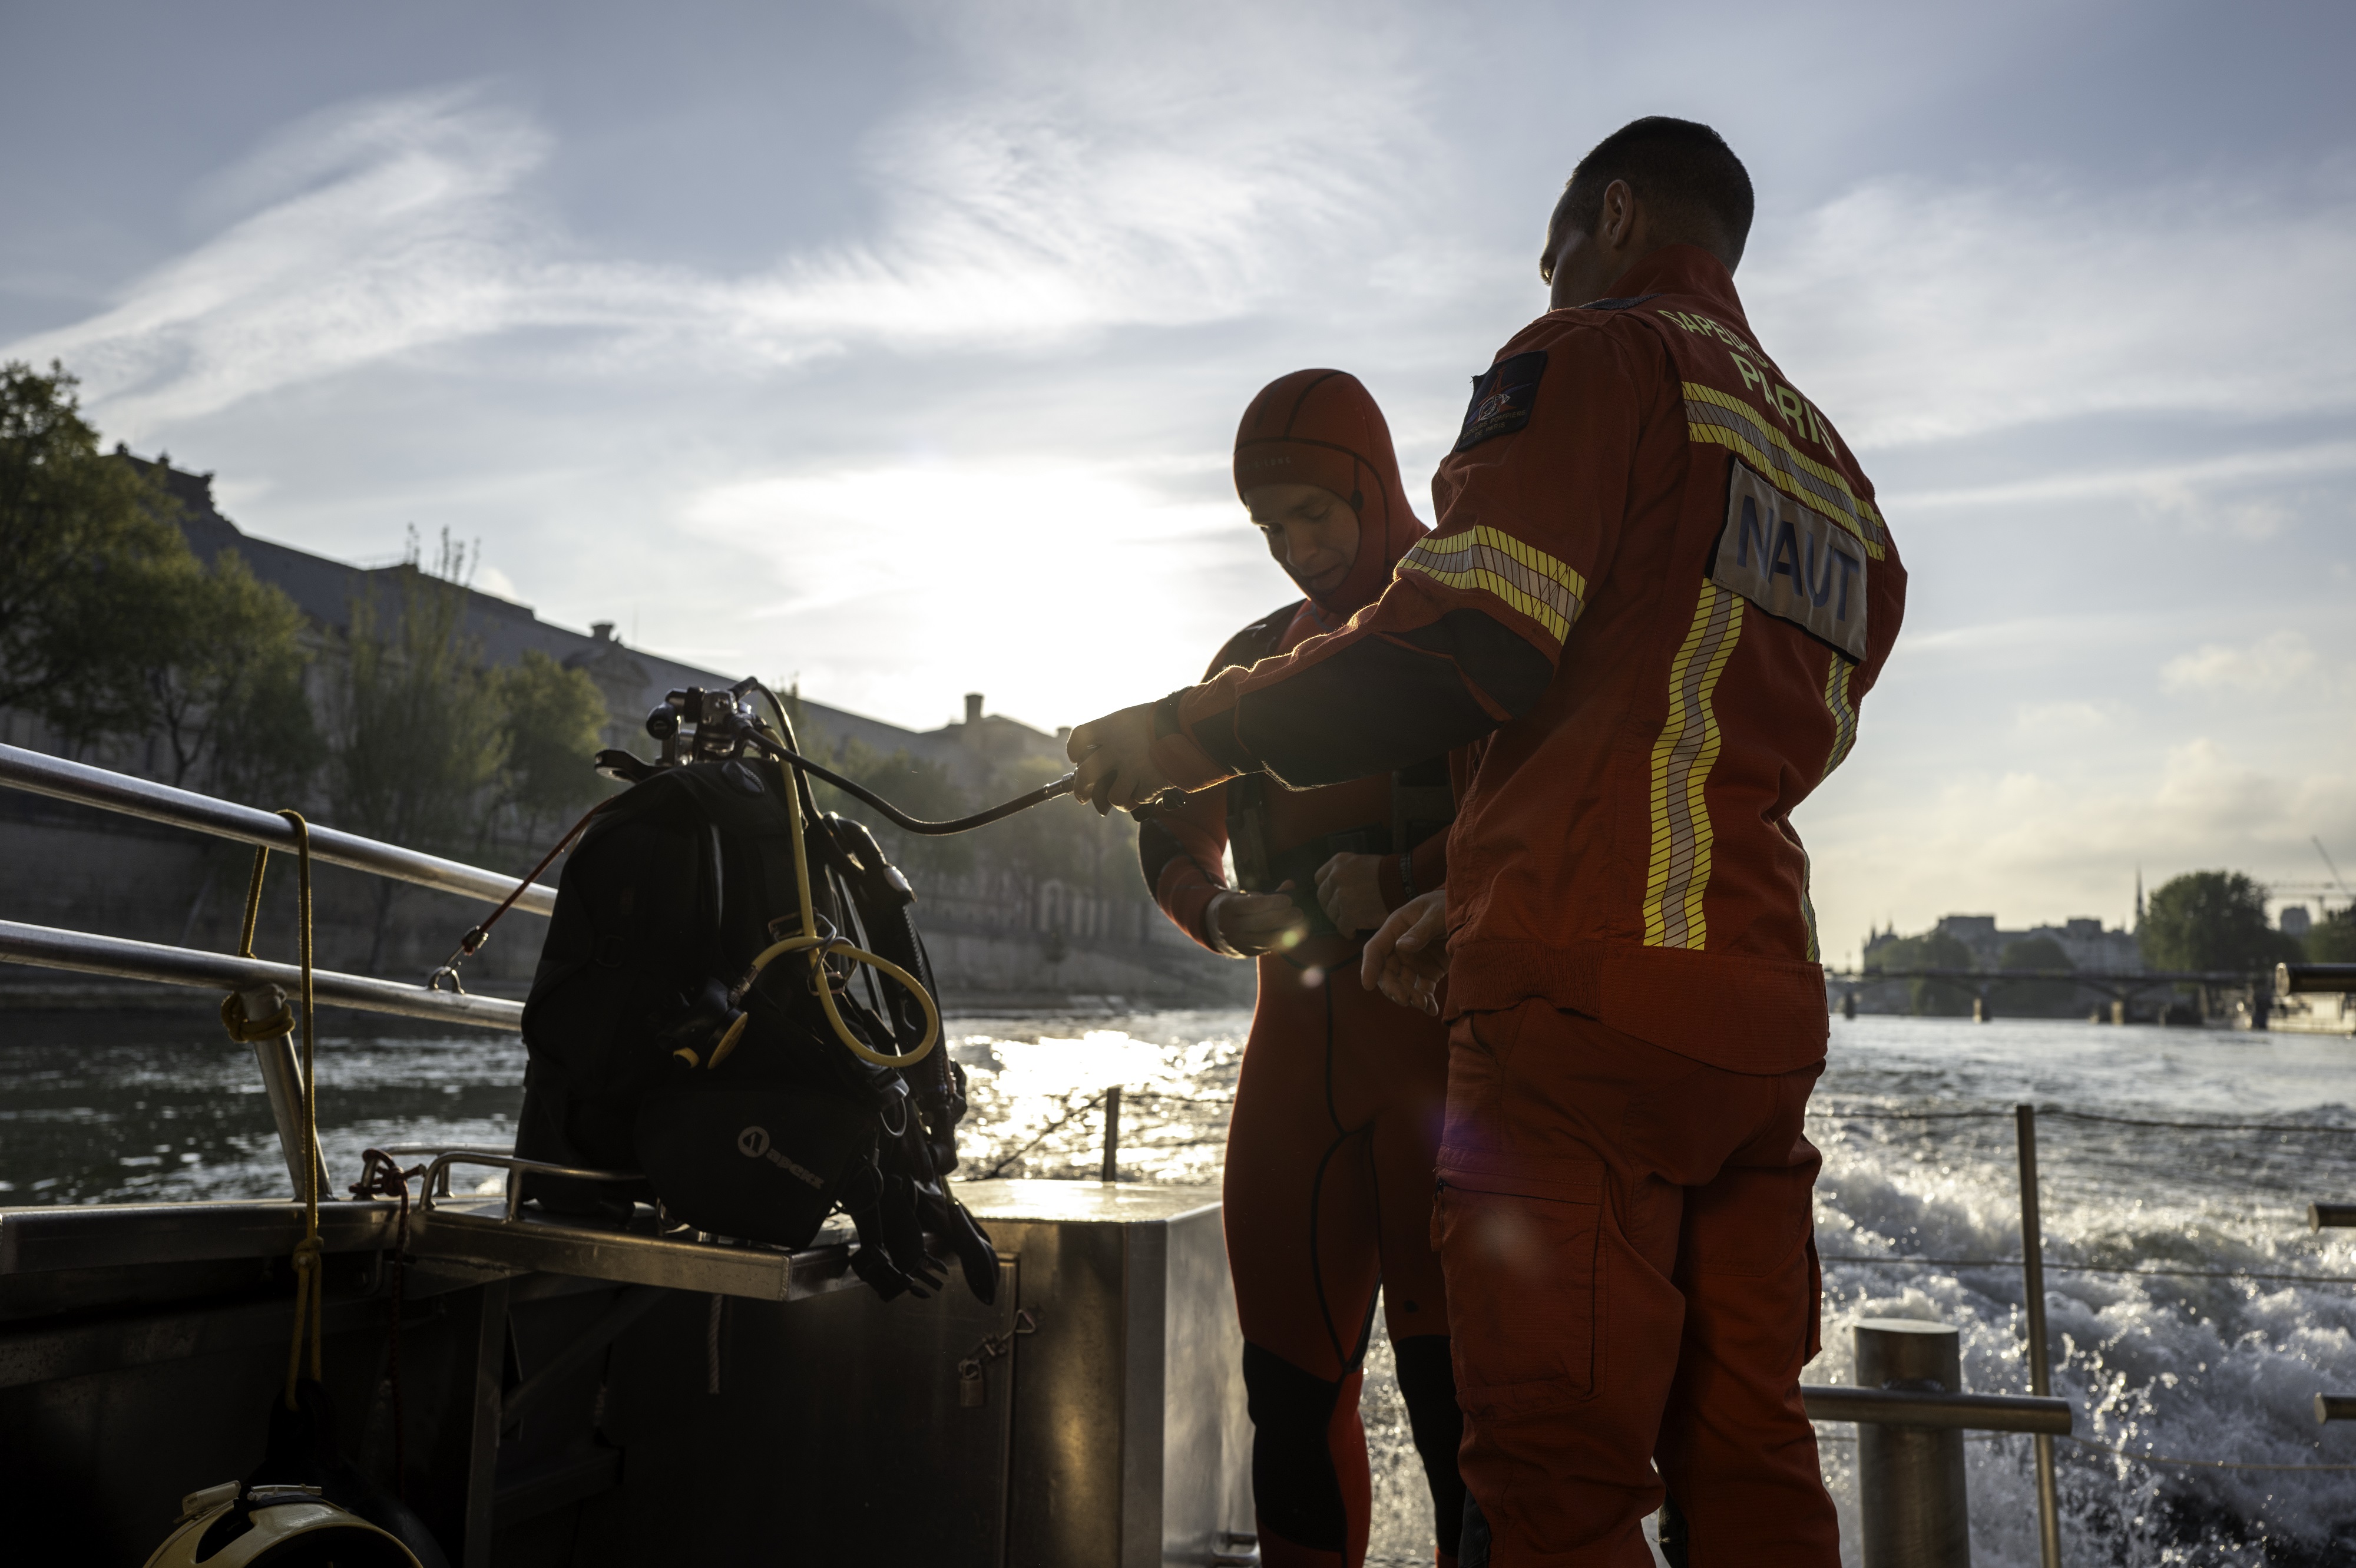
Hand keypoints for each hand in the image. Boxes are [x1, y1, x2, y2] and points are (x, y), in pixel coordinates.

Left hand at [1065, 703, 1171, 815]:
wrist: (1190, 727)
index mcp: (1110, 727)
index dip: (1074, 750)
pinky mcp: (1148, 784)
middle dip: (1080, 790)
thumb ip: (1119, 732)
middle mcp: (1115, 749)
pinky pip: (1138, 799)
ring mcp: (1131, 769)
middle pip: (1085, 776)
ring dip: (1117, 798)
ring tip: (1123, 796)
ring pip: (1112, 797)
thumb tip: (1110, 747)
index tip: (1076, 758)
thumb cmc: (1165, 717)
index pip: (1079, 738)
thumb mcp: (1135, 716)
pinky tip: (1148, 790)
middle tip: (1082, 796)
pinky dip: (1141, 797)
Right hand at [1207, 883, 1310, 957]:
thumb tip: (1290, 885)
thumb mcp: (1243, 896)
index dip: (1274, 902)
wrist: (1214, 929)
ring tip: (1299, 925)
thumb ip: (1267, 894)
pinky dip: (1281, 942)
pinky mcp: (1245, 953)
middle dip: (1284, 917)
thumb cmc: (1234, 907)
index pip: (1254, 905)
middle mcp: (1230, 927)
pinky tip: (1291, 935)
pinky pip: (1267, 948)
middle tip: (1298, 912)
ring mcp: (1237, 943)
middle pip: (1263, 923)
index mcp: (1227, 908)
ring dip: (1286, 933)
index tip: (1288, 899)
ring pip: (1266, 939)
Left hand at [1314, 852, 1389, 936]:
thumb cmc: (1386, 873)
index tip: (1333, 895)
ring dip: (1340, 918)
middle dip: (1331, 906)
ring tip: (1352, 921)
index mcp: (1338, 863)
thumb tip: (1335, 886)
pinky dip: (1347, 931)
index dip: (1326, 889)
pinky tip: (1354, 931)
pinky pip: (1342, 927)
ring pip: (1332, 914)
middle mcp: (1335, 878)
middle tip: (1342, 912)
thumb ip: (1345, 872)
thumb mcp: (1361, 862)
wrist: (1403, 884)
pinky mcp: (1349, 915)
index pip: (1319, 878)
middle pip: (1323, 898)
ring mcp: (1341, 897)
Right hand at [1360, 888, 1447, 1014]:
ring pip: (1404, 984)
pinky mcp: (1429, 971)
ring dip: (1410, 997)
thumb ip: (1421, 931)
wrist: (1471, 911)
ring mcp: (1414, 961)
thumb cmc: (1449, 905)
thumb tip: (1401, 947)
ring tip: (1423, 1005)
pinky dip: (1426, 1001)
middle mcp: (1400, 946)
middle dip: (1393, 988)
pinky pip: (1422, 989)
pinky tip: (1432, 1010)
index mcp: (1396, 928)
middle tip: (1405, 1000)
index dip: (1368, 967)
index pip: (1375, 949)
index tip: (1366, 986)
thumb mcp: (1437, 914)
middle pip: (1387, 972)